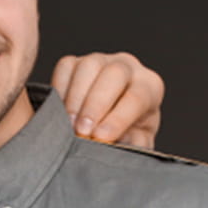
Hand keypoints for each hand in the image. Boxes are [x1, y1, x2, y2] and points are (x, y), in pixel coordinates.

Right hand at [49, 51, 163, 147]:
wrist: (109, 124)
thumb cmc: (127, 134)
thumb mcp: (137, 143)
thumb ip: (135, 145)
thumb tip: (125, 147)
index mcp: (149, 87)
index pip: (137, 97)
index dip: (118, 118)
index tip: (101, 137)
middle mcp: (127, 67)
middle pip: (114, 74)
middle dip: (95, 104)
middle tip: (82, 130)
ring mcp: (100, 61)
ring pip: (88, 67)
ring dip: (76, 98)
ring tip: (69, 124)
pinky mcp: (75, 63)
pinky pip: (66, 67)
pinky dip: (60, 89)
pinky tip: (58, 111)